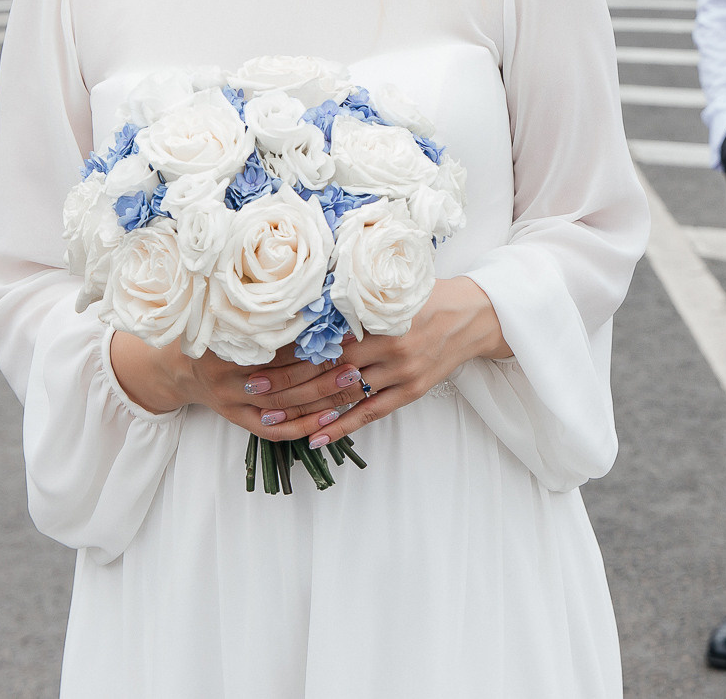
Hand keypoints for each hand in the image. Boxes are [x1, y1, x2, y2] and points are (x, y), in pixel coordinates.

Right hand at [108, 329, 366, 437]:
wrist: (177, 369)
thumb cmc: (212, 332)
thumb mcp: (223, 313)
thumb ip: (258, 306)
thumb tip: (306, 283)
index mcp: (226, 346)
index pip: (275, 347)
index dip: (309, 341)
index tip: (340, 332)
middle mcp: (228, 379)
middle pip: (283, 380)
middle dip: (322, 373)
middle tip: (355, 363)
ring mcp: (233, 404)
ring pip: (284, 406)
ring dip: (321, 399)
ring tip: (353, 386)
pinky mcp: (239, 421)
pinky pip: (274, 429)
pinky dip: (304, 425)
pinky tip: (332, 418)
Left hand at [256, 276, 507, 450]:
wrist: (474, 315)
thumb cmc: (427, 295)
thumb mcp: (392, 288)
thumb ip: (355, 297)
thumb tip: (309, 300)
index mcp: (379, 319)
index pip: (324, 341)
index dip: (289, 353)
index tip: (257, 360)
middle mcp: (388, 347)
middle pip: (327, 372)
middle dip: (286, 385)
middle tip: (251, 392)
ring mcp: (401, 373)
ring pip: (344, 395)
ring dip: (305, 410)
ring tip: (272, 420)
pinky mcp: (411, 391)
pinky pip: (372, 413)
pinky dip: (342, 426)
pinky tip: (316, 437)